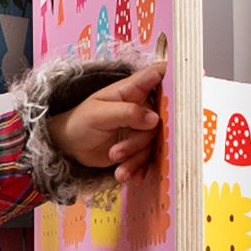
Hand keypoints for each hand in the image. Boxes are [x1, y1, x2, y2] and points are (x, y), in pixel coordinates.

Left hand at [45, 61, 165, 183]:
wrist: (70, 146)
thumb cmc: (80, 121)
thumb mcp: (99, 114)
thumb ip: (127, 113)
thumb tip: (155, 118)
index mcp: (132, 89)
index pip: (159, 74)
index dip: (174, 77)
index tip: (180, 92)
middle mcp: (142, 107)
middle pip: (160, 119)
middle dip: (139, 140)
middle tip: (115, 152)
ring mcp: (141, 127)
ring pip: (152, 142)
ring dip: (134, 157)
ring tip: (113, 161)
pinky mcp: (138, 146)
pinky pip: (147, 158)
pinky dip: (137, 168)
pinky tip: (126, 176)